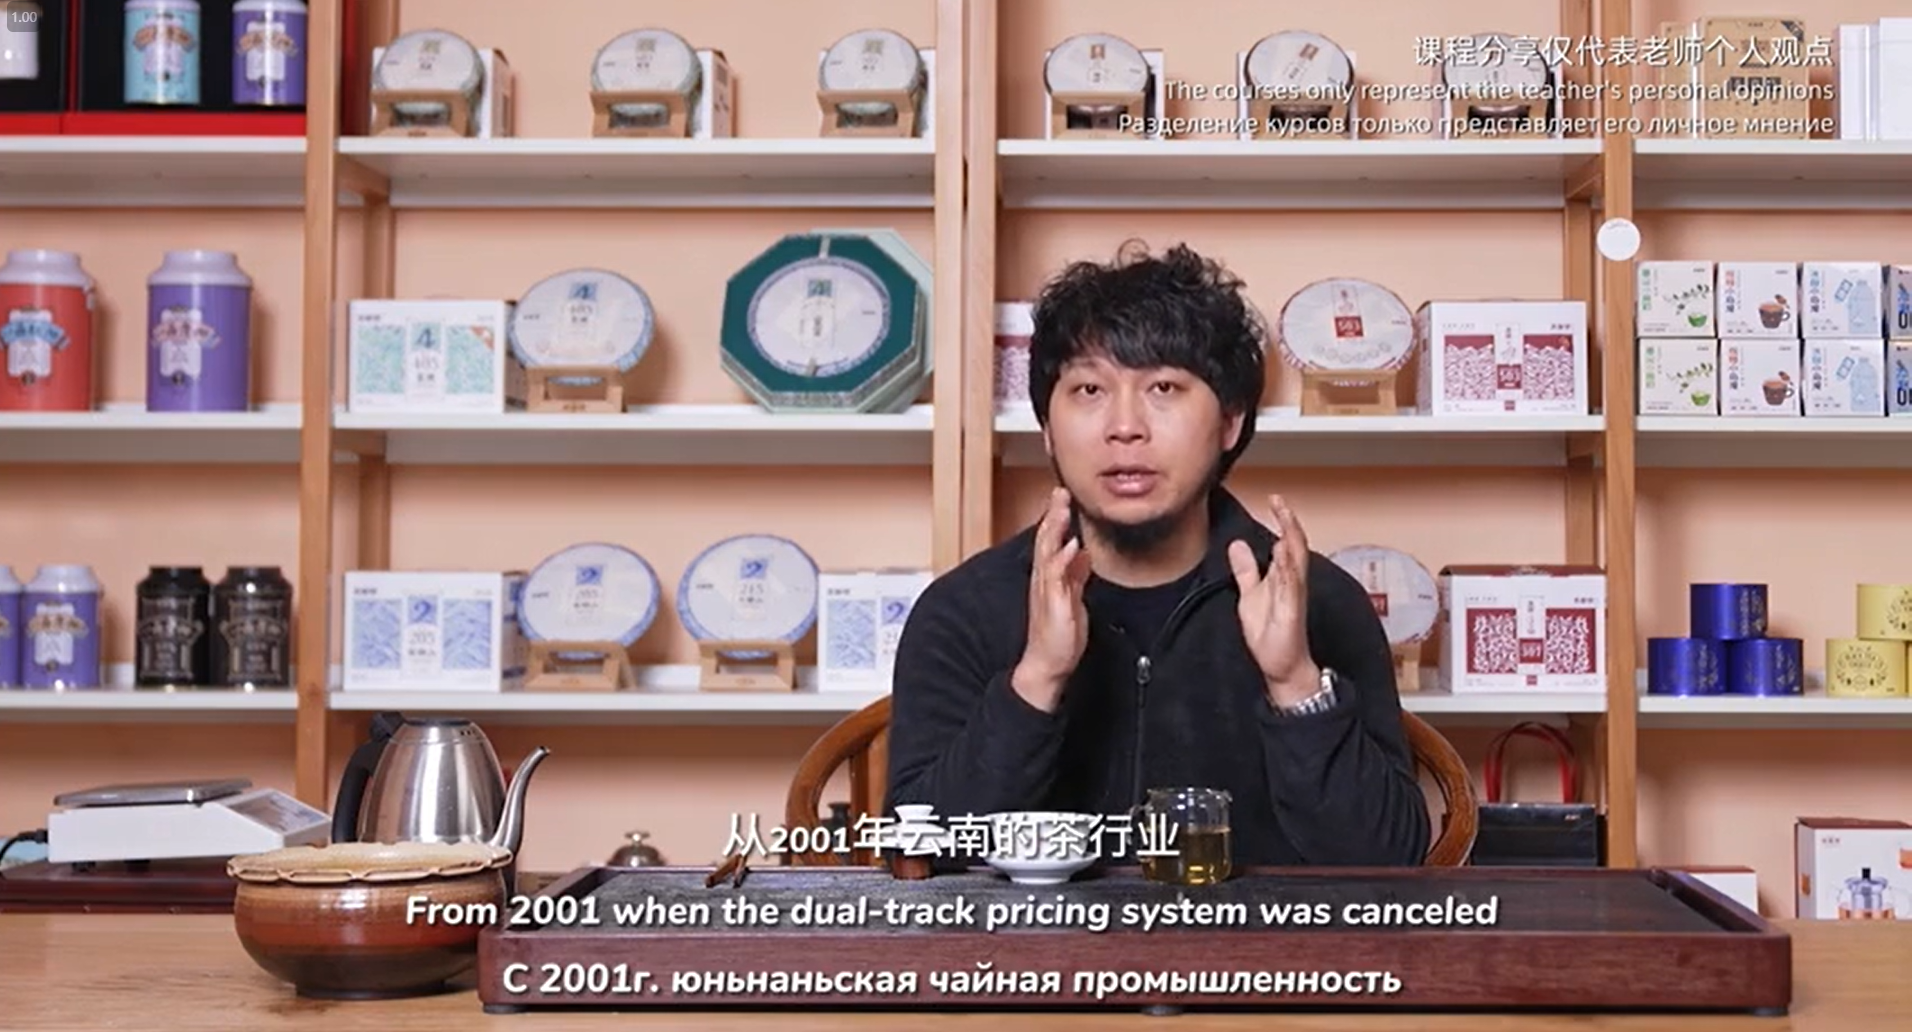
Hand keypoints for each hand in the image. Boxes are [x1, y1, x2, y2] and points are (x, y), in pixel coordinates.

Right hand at [1013, 487, 1090, 711]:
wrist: (1047, 664)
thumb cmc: (1058, 635)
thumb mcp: (1072, 598)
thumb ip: (1076, 575)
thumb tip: (1082, 554)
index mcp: (1048, 578)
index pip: (1050, 541)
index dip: (1054, 518)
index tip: (1062, 497)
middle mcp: (1043, 580)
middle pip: (1045, 540)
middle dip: (1052, 515)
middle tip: (1059, 492)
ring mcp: (1046, 591)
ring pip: (1047, 553)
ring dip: (1054, 530)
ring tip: (1061, 509)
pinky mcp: (1053, 604)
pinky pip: (1056, 577)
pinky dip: (1063, 559)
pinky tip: (1072, 546)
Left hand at [1227, 493, 1319, 706]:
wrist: (1280, 664)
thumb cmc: (1270, 631)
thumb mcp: (1250, 594)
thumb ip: (1246, 570)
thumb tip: (1238, 545)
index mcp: (1283, 577)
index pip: (1286, 541)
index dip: (1283, 520)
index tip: (1275, 498)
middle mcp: (1292, 583)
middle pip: (1295, 546)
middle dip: (1289, 522)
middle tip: (1280, 501)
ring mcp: (1293, 597)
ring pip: (1296, 563)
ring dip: (1291, 540)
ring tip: (1285, 518)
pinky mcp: (1291, 612)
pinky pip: (1291, 588)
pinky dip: (1288, 570)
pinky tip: (1283, 556)